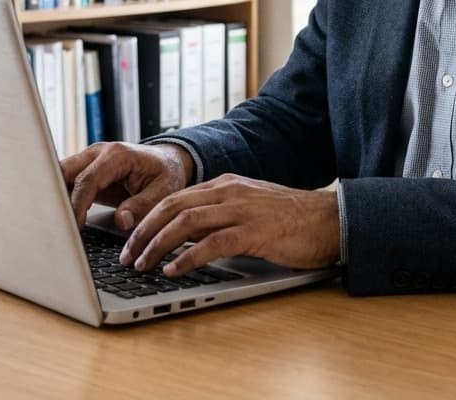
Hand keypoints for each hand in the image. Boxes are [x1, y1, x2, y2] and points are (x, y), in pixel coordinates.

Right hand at [61, 141, 193, 229]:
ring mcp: (90, 159)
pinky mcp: (86, 169)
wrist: (167, 161)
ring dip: (56, 197)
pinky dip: (61, 197)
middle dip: (56, 198)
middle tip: (54, 225)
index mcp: (117, 155)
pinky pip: (67, 181)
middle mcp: (99, 152)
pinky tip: (60, 217)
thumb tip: (121, 221)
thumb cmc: (166, 174)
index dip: (77, 205)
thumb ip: (143, 206)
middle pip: (65, 172)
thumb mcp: (164, 191)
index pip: (87, 180)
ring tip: (53, 223)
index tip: (73, 227)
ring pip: (60, 175)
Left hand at [119, 174, 340, 275]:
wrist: (329, 219)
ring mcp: (242, 210)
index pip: (175, 196)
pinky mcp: (255, 232)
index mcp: (225, 185)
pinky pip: (213, 243)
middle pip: (173, 206)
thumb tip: (184, 237)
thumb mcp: (248, 209)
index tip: (129, 239)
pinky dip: (188, 257)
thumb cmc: (290, 220)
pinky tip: (174, 271)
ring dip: (158, 244)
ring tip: (142, 264)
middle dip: (143, 231)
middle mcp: (229, 191)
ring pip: (186, 222)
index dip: (147, 218)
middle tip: (126, 255)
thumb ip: (219, 216)